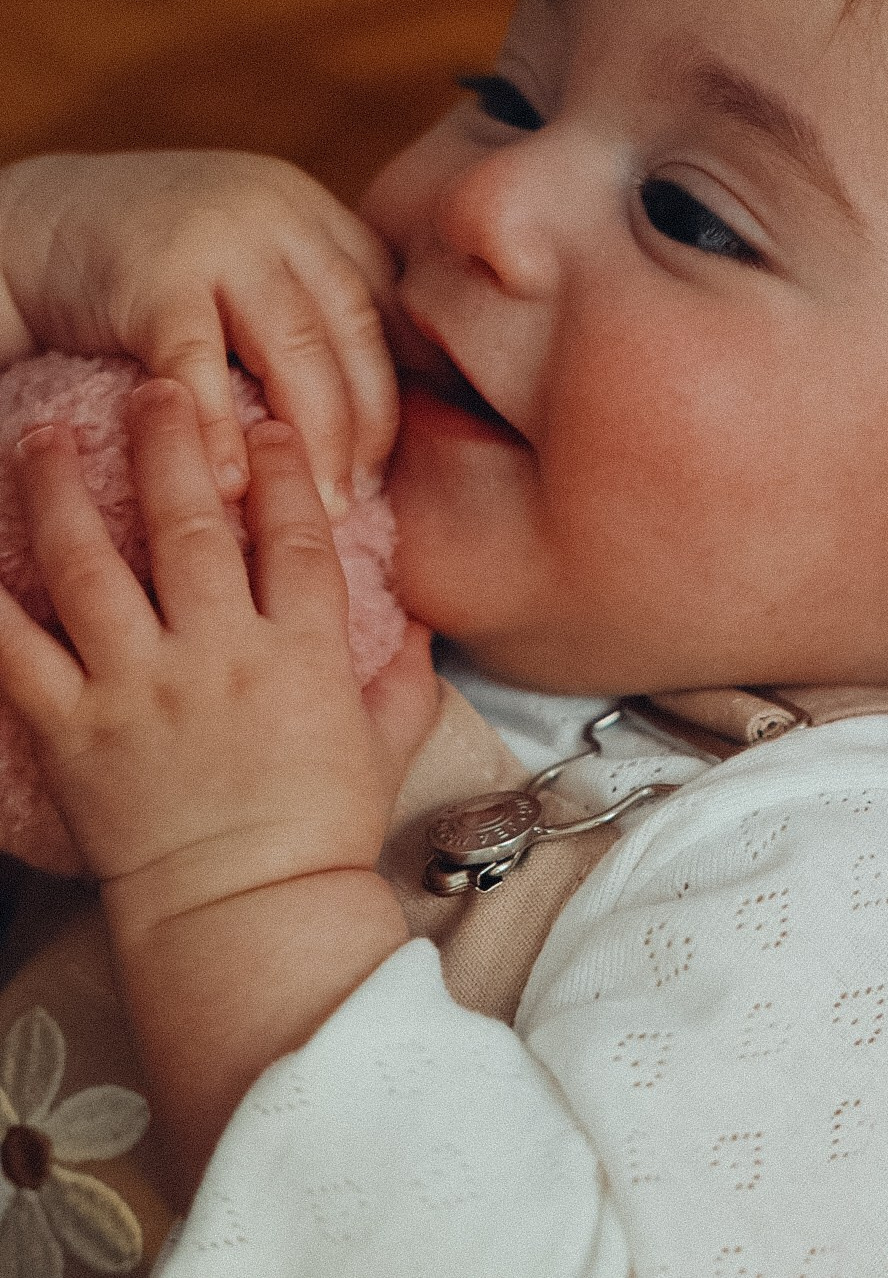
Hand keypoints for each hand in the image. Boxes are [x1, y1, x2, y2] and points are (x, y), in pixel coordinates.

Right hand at [0, 151, 397, 514]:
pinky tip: (232, 487)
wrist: (29, 227)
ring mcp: (219, 239)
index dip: (406, 379)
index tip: (408, 449)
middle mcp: (277, 214)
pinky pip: (202, 368)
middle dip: (369, 421)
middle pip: (352, 329)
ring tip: (323, 508)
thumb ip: (303, 306)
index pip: (383, 302)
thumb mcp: (243, 262)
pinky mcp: (155, 279)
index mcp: (309, 213)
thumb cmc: (148, 269)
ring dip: (315, 439)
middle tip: (365, 493)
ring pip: (296, 349)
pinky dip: (222, 432)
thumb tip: (380, 411)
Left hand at [0, 378, 437, 942]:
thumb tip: (427, 628)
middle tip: (155, 387)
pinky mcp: (76, 729)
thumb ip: (407, 679)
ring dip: (64, 490)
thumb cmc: (318, 838)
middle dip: (172, 441)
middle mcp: (218, 653)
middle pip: (189, 522)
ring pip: (91, 564)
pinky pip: (17, 650)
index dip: (280, 467)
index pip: (291, 532)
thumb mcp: (388, 748)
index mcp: (300, 652)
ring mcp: (140, 687)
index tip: (265, 424)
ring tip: (48, 437)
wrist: (248, 920)